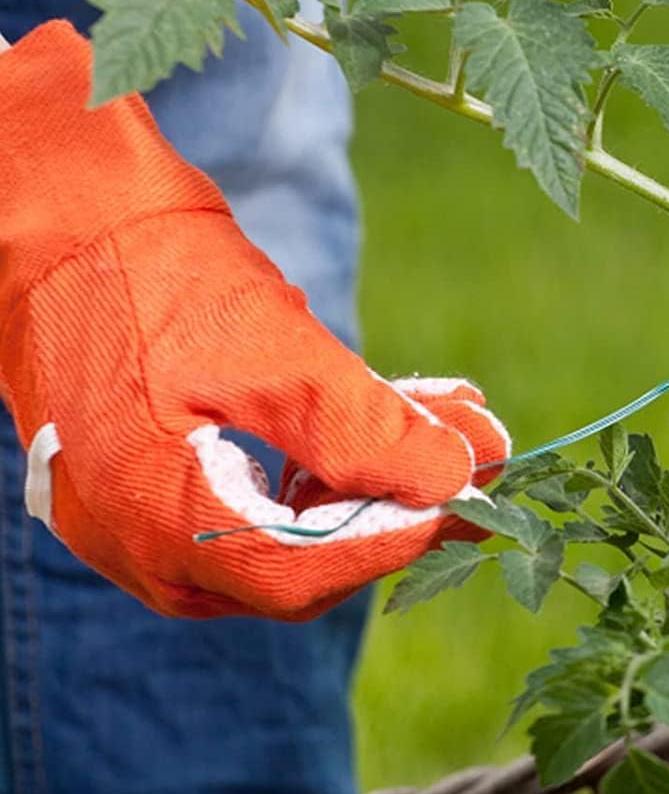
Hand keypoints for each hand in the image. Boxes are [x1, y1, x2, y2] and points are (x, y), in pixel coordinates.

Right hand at [0, 22, 509, 620]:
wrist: (64, 215)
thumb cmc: (157, 275)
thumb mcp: (277, 352)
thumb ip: (368, 429)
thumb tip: (462, 477)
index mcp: (155, 521)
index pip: (304, 577)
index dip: (398, 539)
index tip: (475, 494)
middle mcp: (138, 546)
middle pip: (300, 567)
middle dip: (399, 504)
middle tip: (480, 449)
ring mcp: (137, 522)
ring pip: (285, 535)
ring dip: (375, 480)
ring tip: (451, 415)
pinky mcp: (150, 487)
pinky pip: (254, 504)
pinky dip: (327, 467)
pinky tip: (385, 413)